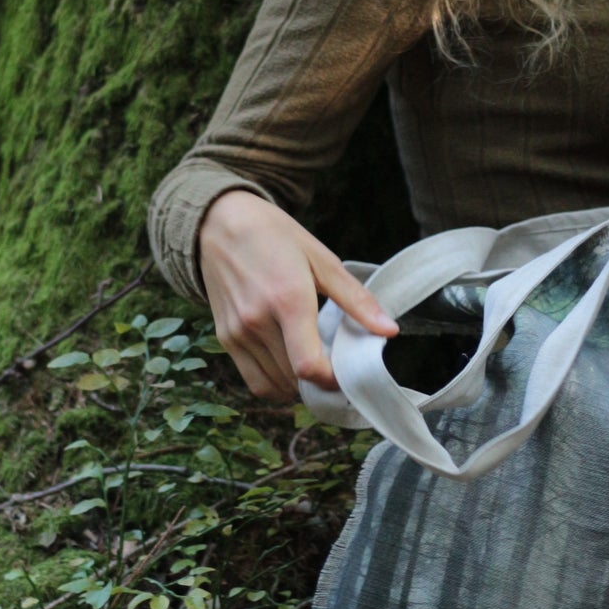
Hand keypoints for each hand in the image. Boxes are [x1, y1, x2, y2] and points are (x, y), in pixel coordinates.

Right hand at [197, 189, 397, 404]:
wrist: (219, 224)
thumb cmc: (274, 236)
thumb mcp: (321, 259)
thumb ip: (356, 300)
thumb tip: (389, 330)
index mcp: (288, 299)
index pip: (309, 366)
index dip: (333, 380)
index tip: (348, 371)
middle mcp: (258, 321)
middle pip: (295, 379)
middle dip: (321, 381)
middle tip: (336, 365)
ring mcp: (238, 332)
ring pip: (275, 385)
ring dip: (299, 385)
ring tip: (313, 362)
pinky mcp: (225, 338)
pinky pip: (254, 381)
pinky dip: (275, 383)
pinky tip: (289, 363)